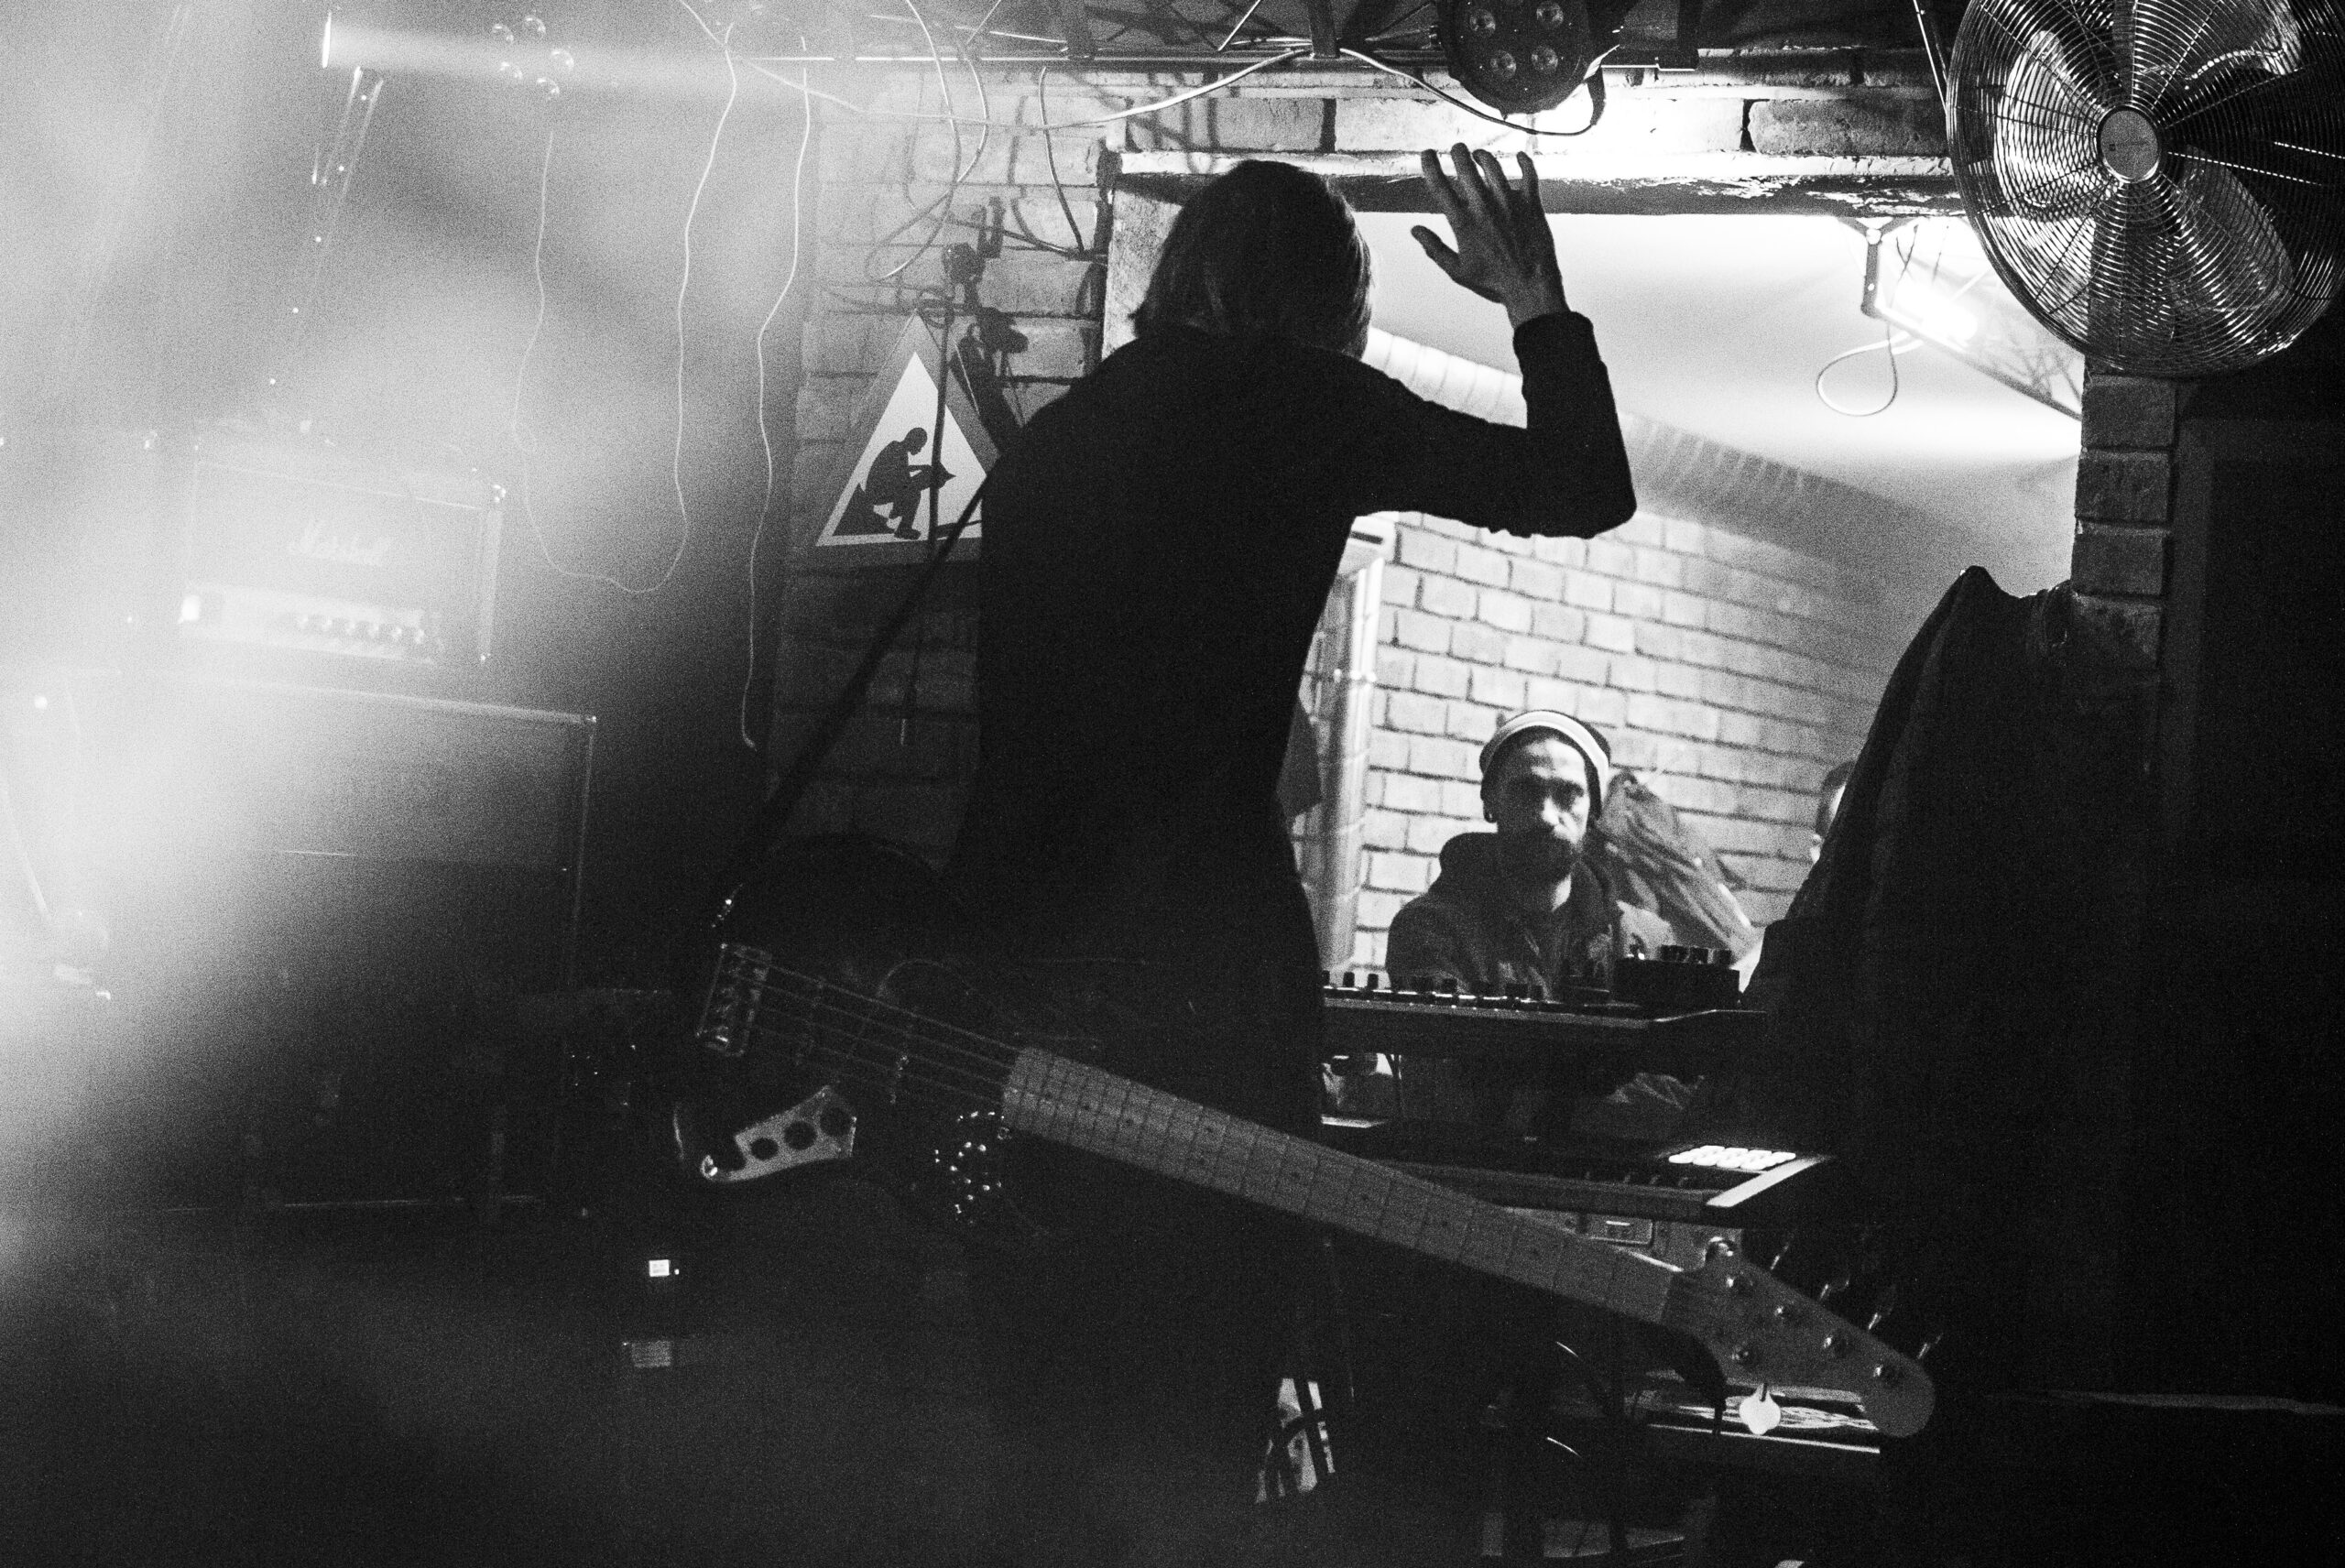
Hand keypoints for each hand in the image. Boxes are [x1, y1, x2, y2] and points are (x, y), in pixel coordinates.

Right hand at [1411, 145, 1568, 328]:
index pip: (1439, 185)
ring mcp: (1509, 203)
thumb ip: (1434, 248)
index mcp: (1463, 223)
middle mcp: (1484, 207)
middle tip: (1456, 148)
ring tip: (1479, 155)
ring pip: (1493, 165)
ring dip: (1483, 155)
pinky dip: (1524, 161)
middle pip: (1466, 167)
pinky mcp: (1531, 203)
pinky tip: (1519, 156)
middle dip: (1458, 152)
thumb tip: (1414, 229)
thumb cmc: (1492, 282)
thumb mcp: (1456, 271)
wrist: (1530, 287)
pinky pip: (1529, 173)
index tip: (1426, 153)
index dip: (1430, 164)